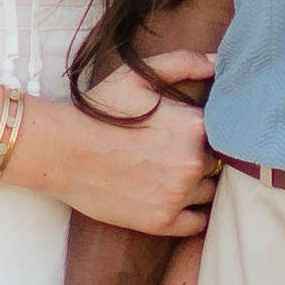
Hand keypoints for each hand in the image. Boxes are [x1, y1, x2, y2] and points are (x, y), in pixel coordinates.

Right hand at [30, 68, 215, 237]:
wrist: (61, 151)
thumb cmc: (98, 112)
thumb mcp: (137, 76)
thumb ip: (183, 63)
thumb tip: (218, 62)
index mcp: (194, 125)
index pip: (223, 132)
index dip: (206, 133)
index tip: (187, 134)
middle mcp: (193, 162)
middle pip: (217, 163)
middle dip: (199, 158)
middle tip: (172, 154)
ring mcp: (178, 194)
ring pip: (209, 192)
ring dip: (196, 185)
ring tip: (168, 176)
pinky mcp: (162, 221)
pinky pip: (198, 222)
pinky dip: (191, 213)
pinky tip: (173, 200)